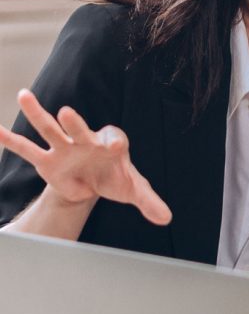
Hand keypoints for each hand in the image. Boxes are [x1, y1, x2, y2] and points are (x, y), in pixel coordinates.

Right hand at [0, 89, 170, 224]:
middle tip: (68, 113)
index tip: (114, 147)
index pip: (115, 140)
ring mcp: (65, 148)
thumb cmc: (118, 180)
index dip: (114, 143)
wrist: (95, 183)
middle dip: (75, 123)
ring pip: (50, 129)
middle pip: (81, 129)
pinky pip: (27, 149)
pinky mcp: (47, 161)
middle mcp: (87, 141)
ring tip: (25, 95)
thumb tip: (166, 218)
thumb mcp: (135, 190)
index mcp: (112, 145)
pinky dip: (10, 140)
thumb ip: (150, 201)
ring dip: (38, 113)